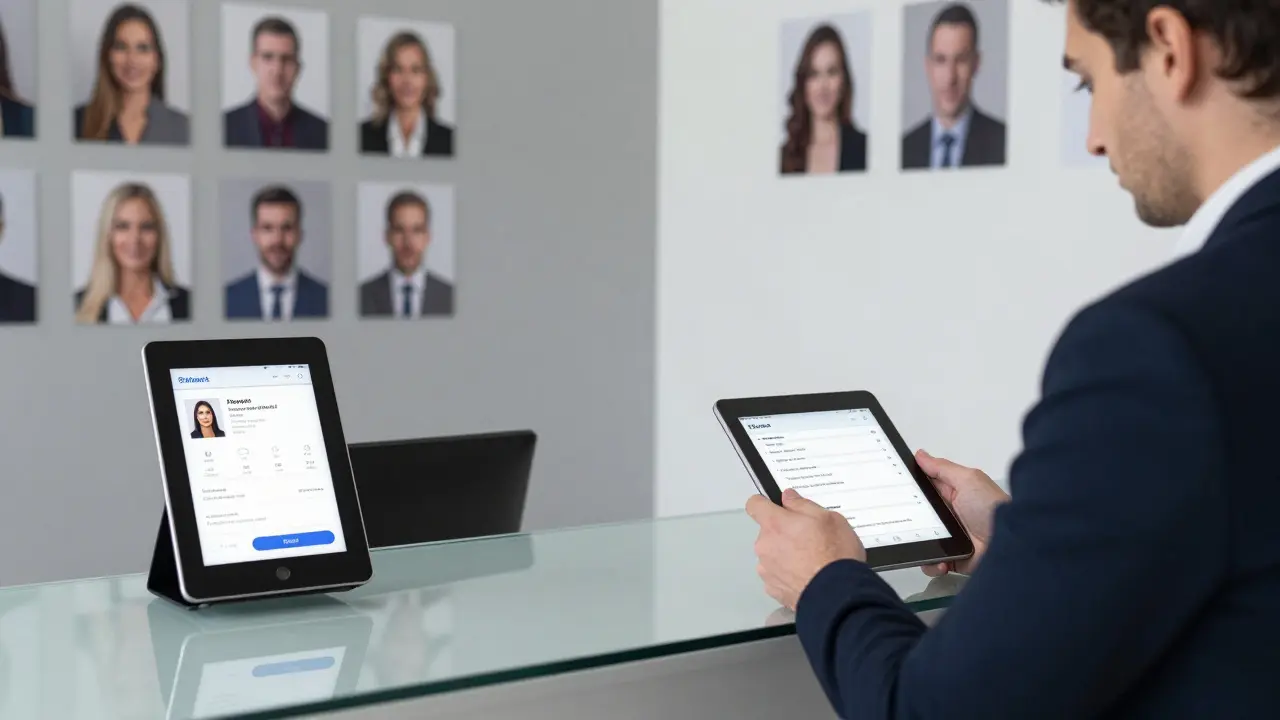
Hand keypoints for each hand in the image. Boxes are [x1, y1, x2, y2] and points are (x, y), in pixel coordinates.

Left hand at [746, 488, 864, 610]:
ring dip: (784, 555)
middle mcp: (764, 545)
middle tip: (808, 540)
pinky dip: (787, 575)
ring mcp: (766, 570)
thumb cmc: (835, 553)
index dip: (764, 504)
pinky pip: (776, 576)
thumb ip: (802, 505)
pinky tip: (806, 577)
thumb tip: (788, 497)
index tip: (777, 508)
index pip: (754, 505)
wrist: (838, 595)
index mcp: (774, 524)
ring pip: (771, 555)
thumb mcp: (828, 518)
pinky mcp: (772, 590)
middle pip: (767, 533)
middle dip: (783, 534)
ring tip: (810, 562)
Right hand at [914, 449, 1009, 576]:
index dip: (909, 487)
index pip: (924, 488)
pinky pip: (931, 561)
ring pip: (920, 539)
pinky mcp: (952, 557)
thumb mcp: (967, 480)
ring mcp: (949, 537)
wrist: (1011, 543)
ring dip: (919, 543)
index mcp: (952, 493)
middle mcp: (948, 515)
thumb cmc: (993, 509)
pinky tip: (941, 560)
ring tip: (927, 544)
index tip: (894, 487)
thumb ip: (942, 468)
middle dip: (908, 518)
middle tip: (907, 521)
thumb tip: (921, 455)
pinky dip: (932, 563)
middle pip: (918, 515)